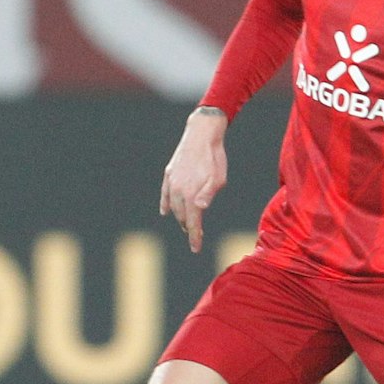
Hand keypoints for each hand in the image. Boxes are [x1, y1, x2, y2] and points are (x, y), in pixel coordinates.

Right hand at [159, 108, 228, 253]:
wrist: (202, 134)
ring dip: (179, 217)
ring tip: (185, 224)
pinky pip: (164, 194)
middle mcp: (179, 191)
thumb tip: (200, 209)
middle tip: (196, 235)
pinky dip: (165, 205)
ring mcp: (172, 183)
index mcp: (192, 195)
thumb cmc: (215, 158)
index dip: (194, 237)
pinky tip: (165, 211)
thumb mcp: (218, 179)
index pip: (193, 223)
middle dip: (189, 228)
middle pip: (182, 217)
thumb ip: (208, 195)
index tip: (196, 249)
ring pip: (172, 207)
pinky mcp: (169, 174)